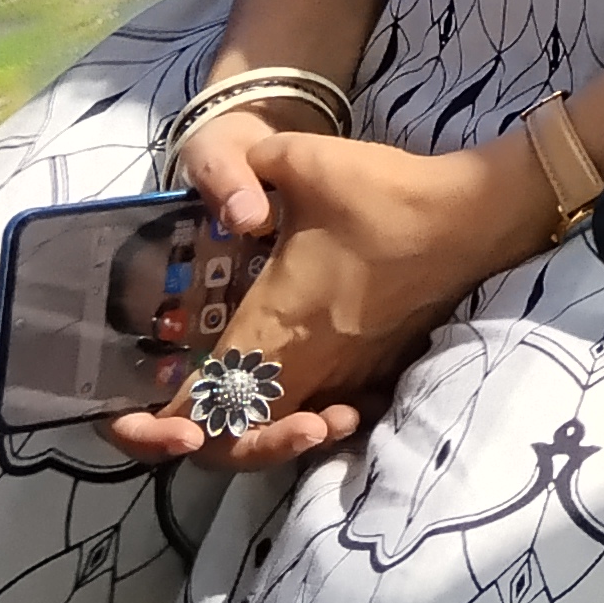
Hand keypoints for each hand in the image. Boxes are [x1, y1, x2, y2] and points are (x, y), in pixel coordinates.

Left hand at [102, 131, 551, 471]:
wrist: (475, 217)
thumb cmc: (386, 195)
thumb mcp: (305, 160)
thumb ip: (250, 168)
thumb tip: (235, 189)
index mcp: (272, 327)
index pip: (198, 406)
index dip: (154, 427)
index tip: (128, 416)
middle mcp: (303, 365)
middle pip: (233, 442)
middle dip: (194, 442)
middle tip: (170, 421)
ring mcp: (342, 373)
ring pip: (278, 432)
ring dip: (246, 434)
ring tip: (228, 410)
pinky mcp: (373, 368)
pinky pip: (318, 410)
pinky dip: (292, 415)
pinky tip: (293, 394)